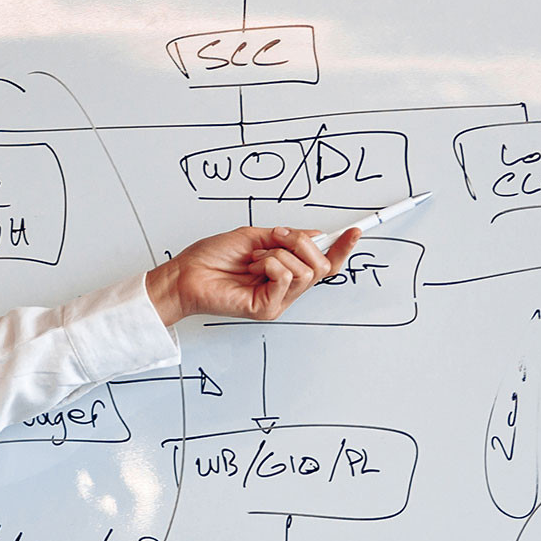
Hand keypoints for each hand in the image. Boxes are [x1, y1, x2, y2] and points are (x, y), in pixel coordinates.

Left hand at [148, 224, 360, 324]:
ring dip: (281, 254)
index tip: (355, 231)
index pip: (322, 265)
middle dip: (303, 243)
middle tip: (277, 236)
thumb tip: (317, 235)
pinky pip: (287, 279)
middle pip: (322, 267)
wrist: (184, 274)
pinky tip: (254, 267)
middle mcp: (284, 289)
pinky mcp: (266, 309)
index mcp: (284, 272)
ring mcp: (277, 301)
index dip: (341, 248)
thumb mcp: (255, 237)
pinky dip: (272, 265)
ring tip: (256, 256)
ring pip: (306, 273)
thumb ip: (288, 238)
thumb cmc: (211, 258)